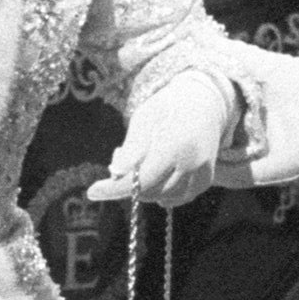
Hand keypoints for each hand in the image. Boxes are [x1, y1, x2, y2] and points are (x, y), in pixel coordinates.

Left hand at [98, 68, 231, 207]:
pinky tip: (155, 176)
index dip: (115, 189)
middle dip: (129, 183)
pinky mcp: (206, 180)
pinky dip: (162, 192)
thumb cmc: (168, 107)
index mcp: (175, 145)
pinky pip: (178, 197)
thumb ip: (133, 147)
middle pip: (151, 191)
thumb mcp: (145, 118)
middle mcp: (192, 163)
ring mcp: (202, 173)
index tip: (92, 192)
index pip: (142, 179)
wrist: (204, 102)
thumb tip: (117, 173)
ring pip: (164, 197)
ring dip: (145, 187)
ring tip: (142, 160)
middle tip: (120, 158)